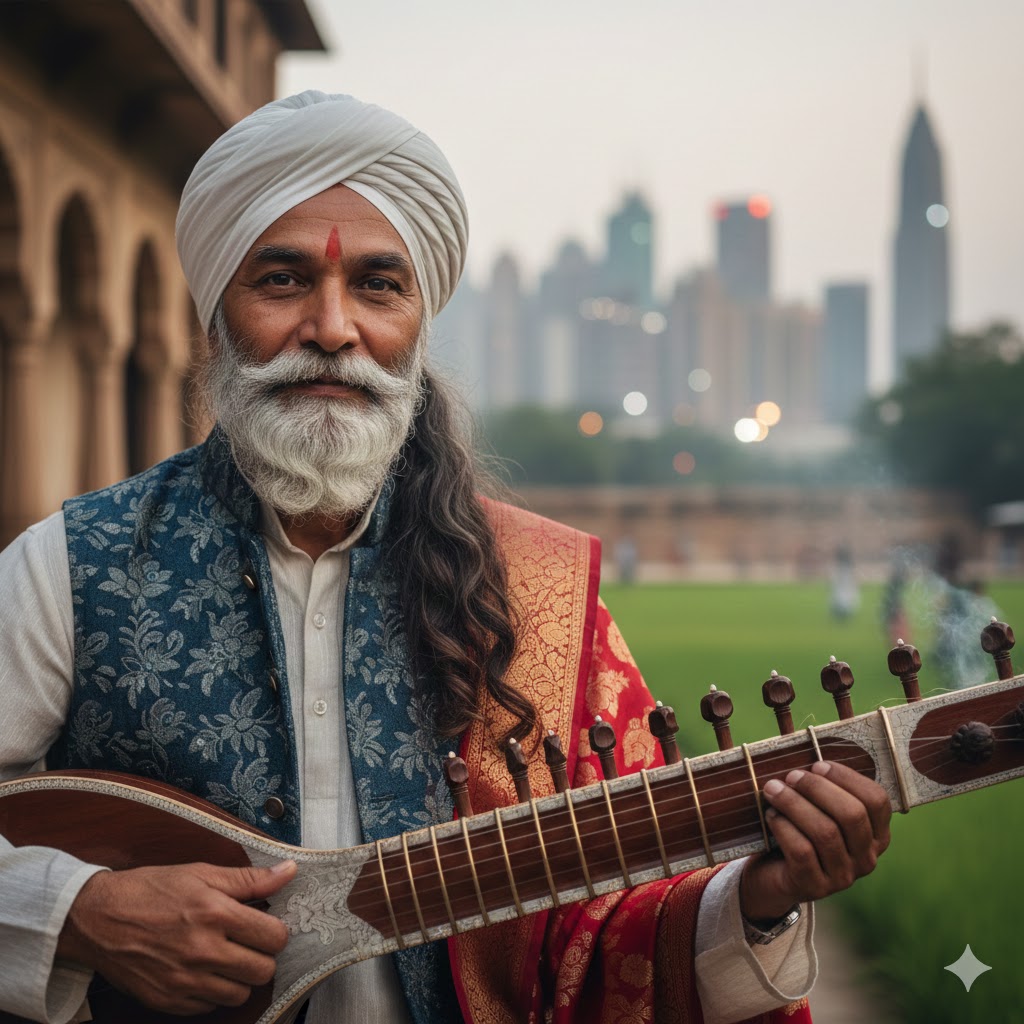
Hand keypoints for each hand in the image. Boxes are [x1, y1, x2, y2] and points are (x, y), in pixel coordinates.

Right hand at [57, 860, 296, 1015]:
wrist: (97, 917)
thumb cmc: (151, 890)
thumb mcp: (201, 873)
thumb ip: (250, 878)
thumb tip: (289, 872)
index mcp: (214, 913)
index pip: (273, 937)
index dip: (276, 931)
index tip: (266, 926)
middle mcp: (201, 951)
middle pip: (262, 971)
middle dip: (262, 957)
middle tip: (249, 943)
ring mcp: (183, 981)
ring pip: (239, 994)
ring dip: (239, 978)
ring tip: (227, 957)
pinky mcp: (167, 1001)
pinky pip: (209, 1008)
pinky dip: (212, 992)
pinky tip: (202, 971)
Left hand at [739, 760, 891, 922]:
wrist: (773, 874)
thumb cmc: (799, 829)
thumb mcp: (816, 807)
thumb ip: (820, 784)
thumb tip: (803, 749)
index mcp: (876, 834)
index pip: (877, 801)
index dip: (847, 777)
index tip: (818, 764)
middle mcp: (866, 858)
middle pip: (852, 815)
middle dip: (817, 788)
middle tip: (791, 776)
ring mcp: (843, 877)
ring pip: (825, 832)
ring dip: (794, 804)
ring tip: (772, 789)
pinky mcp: (815, 887)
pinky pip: (802, 852)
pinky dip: (784, 827)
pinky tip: (771, 816)